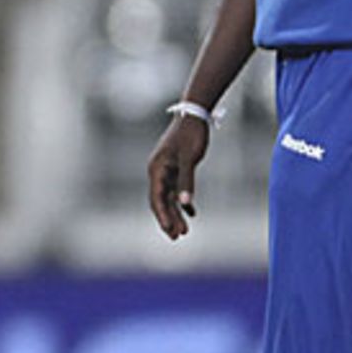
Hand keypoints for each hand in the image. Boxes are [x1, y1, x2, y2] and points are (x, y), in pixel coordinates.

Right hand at [147, 113, 209, 239]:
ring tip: (184, 232)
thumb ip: (187, 181)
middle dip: (168, 219)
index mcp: (156, 169)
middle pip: (161, 201)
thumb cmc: (190, 134)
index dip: (163, 215)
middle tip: (177, 237)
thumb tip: (184, 203)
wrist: (194, 115)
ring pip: (169, 197)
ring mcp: (167, 171)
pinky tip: (192, 213)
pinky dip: (184, 201)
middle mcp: (158, 172)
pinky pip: (177, 190)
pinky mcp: (176, 168)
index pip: (156, 198)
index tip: (170, 230)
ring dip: (176, 214)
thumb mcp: (189, 159)